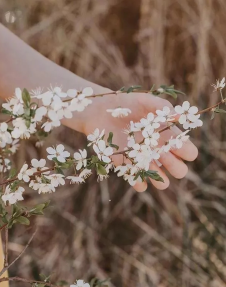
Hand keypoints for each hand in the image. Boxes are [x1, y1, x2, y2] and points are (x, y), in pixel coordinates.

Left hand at [81, 91, 198, 191]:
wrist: (101, 112)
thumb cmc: (126, 104)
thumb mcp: (146, 101)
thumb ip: (162, 108)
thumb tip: (179, 116)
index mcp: (167, 135)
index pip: (186, 150)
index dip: (187, 153)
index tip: (182, 150)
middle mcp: (158, 150)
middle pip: (177, 168)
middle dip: (176, 168)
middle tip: (165, 157)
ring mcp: (143, 160)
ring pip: (160, 180)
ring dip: (161, 181)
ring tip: (157, 177)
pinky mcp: (127, 166)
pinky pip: (138, 181)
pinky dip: (140, 184)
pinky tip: (140, 180)